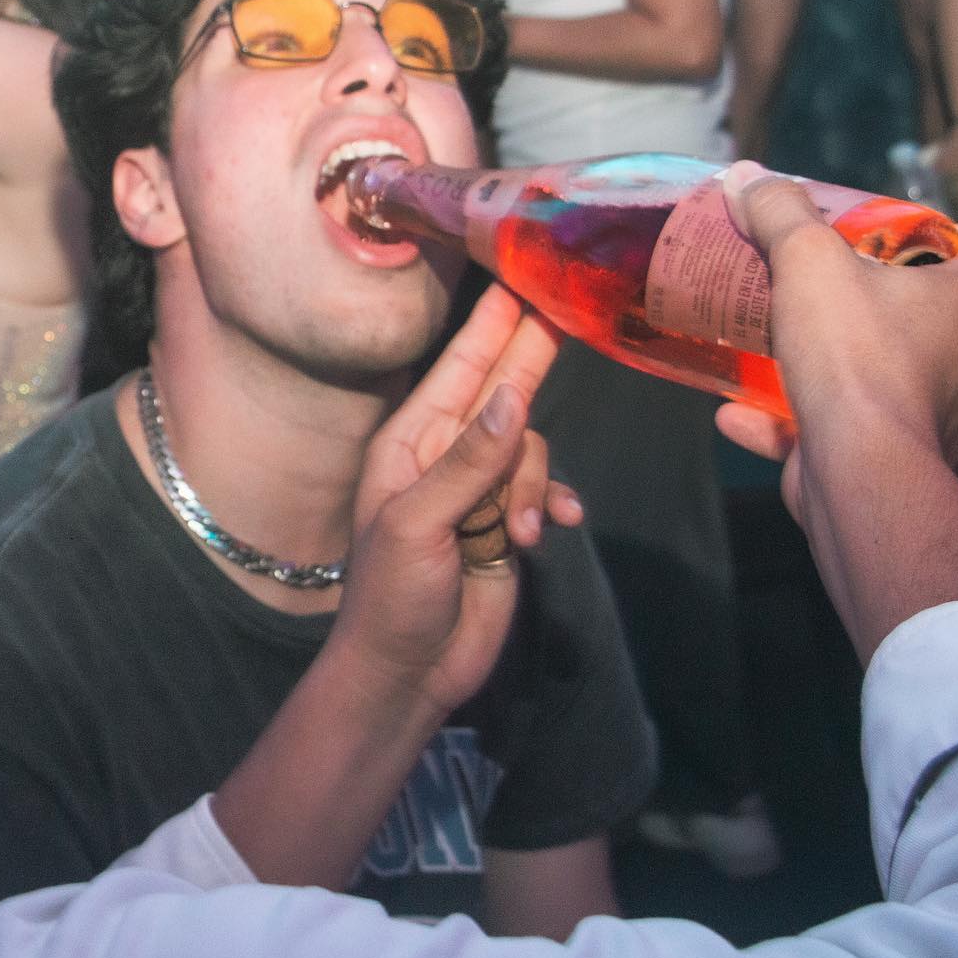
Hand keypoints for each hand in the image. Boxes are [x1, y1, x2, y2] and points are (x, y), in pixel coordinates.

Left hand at [335, 284, 580, 716]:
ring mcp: (478, 492)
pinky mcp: (505, 526)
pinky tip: (554, 528)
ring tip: (514, 535)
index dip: (489, 328)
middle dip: (529, 363)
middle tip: (566, 316)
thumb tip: (512, 397)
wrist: (407, 672)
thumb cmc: (391, 596)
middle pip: (500, 394)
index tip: (519, 285)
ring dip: (530, 489)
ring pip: (528, 451)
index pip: (457, 371)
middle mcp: (445, 457)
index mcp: (410, 444)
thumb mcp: (419, 523)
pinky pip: (542, 494)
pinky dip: (549, 508)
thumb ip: (469, 461)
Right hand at [714, 163, 957, 518]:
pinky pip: (855, 442)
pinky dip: (798, 430)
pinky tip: (740, 418)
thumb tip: (747, 176)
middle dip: (911, 323)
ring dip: (861, 381)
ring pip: (914, 394)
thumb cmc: (855, 355)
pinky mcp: (907, 470)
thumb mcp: (808, 265)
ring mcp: (949, 422)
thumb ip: (780, 217)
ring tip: (802, 367)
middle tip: (853, 309)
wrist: (860, 469)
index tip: (934, 242)